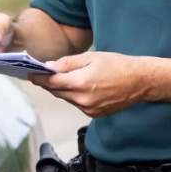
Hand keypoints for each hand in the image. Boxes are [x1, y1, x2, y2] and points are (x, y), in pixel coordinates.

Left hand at [29, 51, 153, 117]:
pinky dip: (74, 95)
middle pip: (56, 91)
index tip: (29, 74)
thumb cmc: (117, 65)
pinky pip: (76, 104)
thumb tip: (50, 67)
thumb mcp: (91, 57)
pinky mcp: (94, 114)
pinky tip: (80, 86)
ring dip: (62, 89)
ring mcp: (89, 109)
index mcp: (80, 83)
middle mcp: (82, 99)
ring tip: (63, 78)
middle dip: (48, 82)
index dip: (38, 77)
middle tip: (41, 74)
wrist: (140, 81)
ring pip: (66, 98)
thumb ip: (68, 63)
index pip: (50, 82)